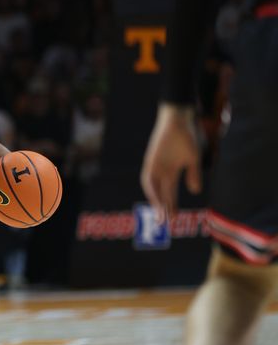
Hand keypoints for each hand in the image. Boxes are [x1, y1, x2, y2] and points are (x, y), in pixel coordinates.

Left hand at [140, 102, 201, 221]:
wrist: (179, 120)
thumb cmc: (186, 137)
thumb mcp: (192, 159)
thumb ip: (193, 175)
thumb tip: (195, 192)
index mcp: (171, 172)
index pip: (170, 193)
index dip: (171, 205)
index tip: (174, 219)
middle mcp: (161, 171)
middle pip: (161, 194)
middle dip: (163, 209)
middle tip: (165, 225)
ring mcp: (154, 167)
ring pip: (153, 189)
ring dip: (156, 203)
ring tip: (161, 216)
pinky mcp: (150, 161)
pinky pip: (149, 179)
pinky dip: (152, 190)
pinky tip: (156, 200)